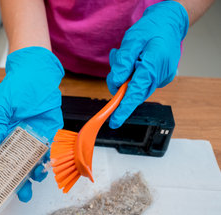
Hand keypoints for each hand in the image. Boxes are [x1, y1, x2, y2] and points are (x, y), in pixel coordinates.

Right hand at [0, 47, 63, 201]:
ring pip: (34, 161)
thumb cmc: (15, 87)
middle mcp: (19, 140)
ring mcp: (35, 138)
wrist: (38, 72)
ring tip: (35, 180)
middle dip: (19, 182)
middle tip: (21, 195)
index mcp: (3, 135)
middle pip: (17, 166)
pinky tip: (48, 167)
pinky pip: (50, 151)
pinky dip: (49, 161)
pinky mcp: (50, 133)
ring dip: (35, 173)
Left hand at [106, 1, 188, 128]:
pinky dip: (132, 73)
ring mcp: (160, 79)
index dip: (123, 108)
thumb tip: (117, 83)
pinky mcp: (159, 78)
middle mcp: (158, 77)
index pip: (135, 93)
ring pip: (134, 87)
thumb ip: (123, 63)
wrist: (170, 24)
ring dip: (125, 75)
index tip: (114, 121)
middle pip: (131, 92)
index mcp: (152, 67)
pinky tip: (134, 59)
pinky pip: (139, 82)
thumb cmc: (152, 30)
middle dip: (119, 82)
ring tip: (127, 54)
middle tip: (118, 59)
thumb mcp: (132, 40)